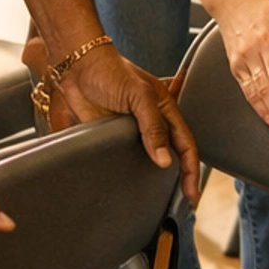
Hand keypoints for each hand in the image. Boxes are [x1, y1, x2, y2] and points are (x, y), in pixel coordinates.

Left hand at [49, 41, 201, 201]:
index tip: (191, 190)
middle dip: (181, 176)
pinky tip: (133, 184)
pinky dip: (132, 173)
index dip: (191, 168)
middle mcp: (152, 122)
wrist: (77, 70)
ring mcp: (132, 132)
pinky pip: (126, 159)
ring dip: (157, 178)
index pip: (185, 143)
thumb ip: (153, 126)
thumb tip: (165, 158)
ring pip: (151, 159)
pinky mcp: (113, 138)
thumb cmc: (110, 71)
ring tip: (163, 198)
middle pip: (173, 154)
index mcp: (165, 109)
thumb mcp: (139, 95)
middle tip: (183, 199)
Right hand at [215, 0, 268, 137]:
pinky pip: (245, 91)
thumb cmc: (260, 7)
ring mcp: (239, 63)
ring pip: (253, 94)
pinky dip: (255, 107)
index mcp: (265, 41)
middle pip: (264, 89)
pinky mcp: (234, 68)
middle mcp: (250, 54)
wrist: (232, 3)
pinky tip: (264, 116)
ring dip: (266, 114)